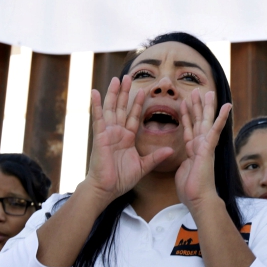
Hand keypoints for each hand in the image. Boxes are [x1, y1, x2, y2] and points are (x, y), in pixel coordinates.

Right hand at [84, 76, 173, 203]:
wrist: (107, 189)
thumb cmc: (121, 179)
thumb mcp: (143, 166)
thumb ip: (155, 157)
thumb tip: (171, 150)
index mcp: (127, 138)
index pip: (134, 116)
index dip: (138, 104)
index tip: (143, 90)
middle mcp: (117, 132)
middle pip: (122, 107)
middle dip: (125, 92)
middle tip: (128, 76)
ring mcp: (108, 133)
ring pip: (111, 108)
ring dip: (113, 93)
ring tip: (116, 78)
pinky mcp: (100, 136)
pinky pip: (98, 118)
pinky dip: (96, 105)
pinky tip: (95, 92)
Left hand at [175, 89, 230, 212]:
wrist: (200, 200)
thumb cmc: (191, 190)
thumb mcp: (183, 172)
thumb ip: (184, 163)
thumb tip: (184, 162)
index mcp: (194, 151)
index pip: (190, 129)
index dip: (187, 116)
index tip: (184, 103)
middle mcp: (201, 146)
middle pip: (199, 121)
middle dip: (198, 106)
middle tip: (197, 90)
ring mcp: (206, 146)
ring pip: (207, 122)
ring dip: (207, 106)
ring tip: (207, 91)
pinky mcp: (209, 148)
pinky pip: (215, 130)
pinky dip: (221, 117)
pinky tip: (227, 106)